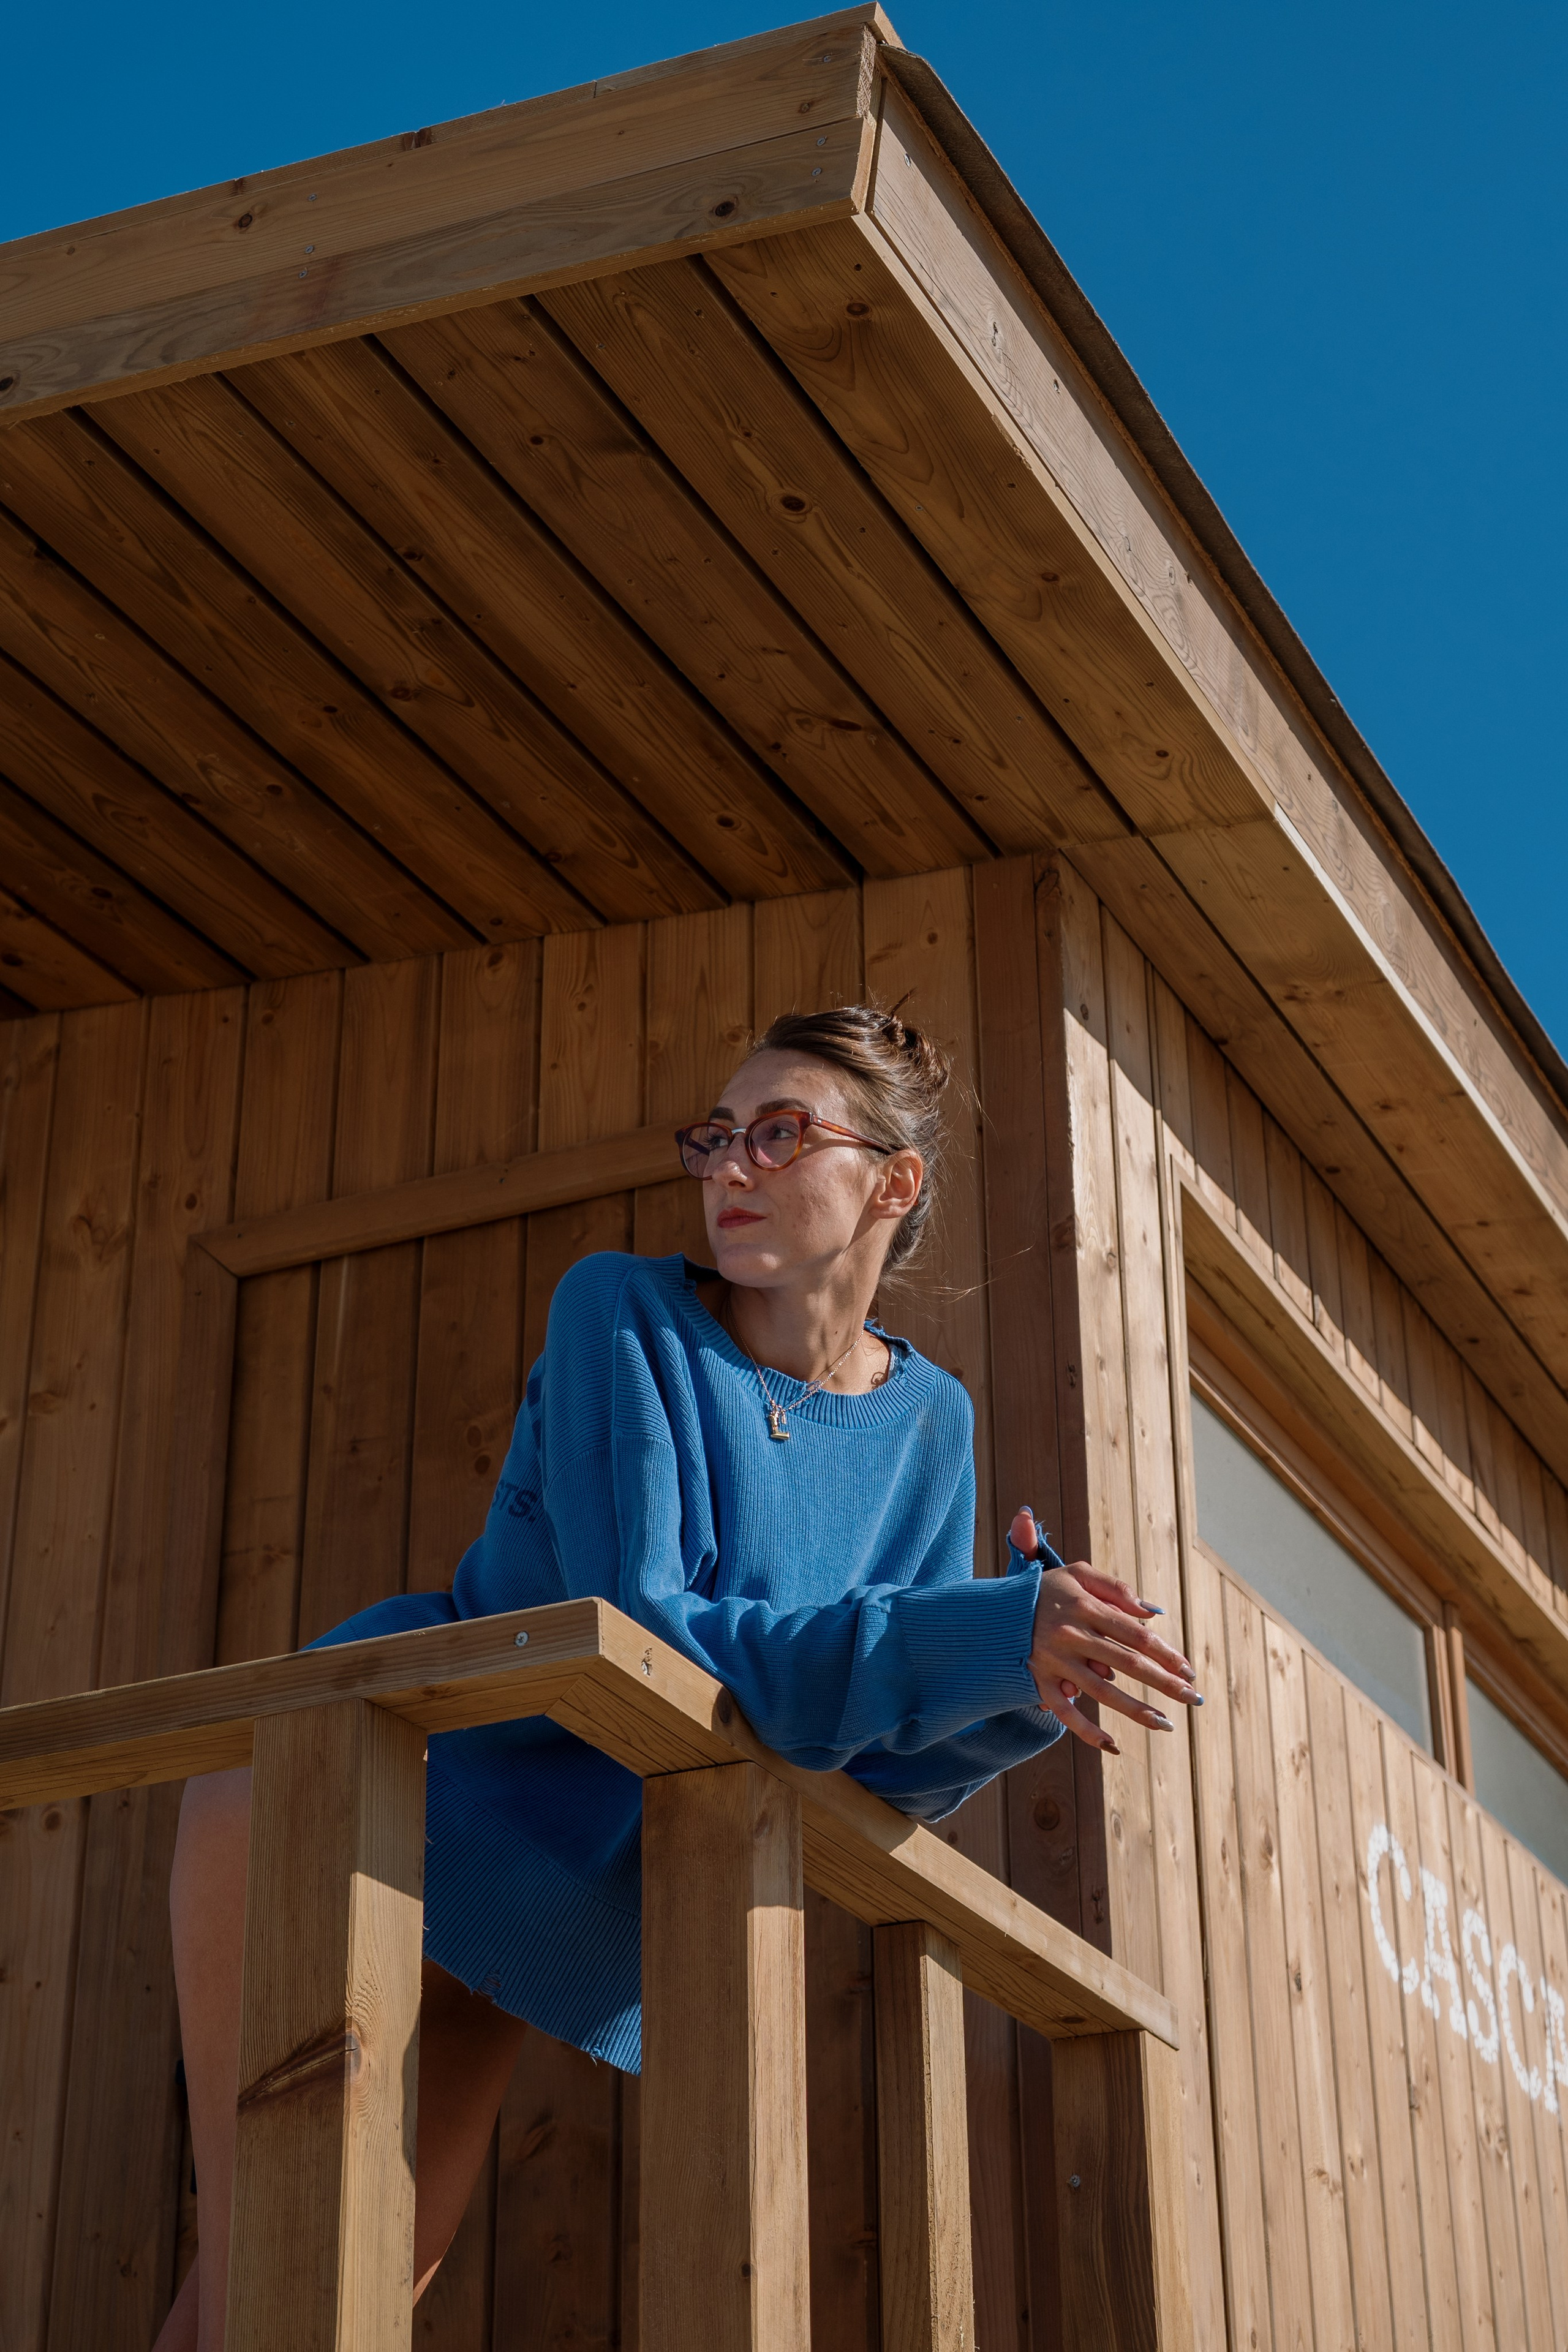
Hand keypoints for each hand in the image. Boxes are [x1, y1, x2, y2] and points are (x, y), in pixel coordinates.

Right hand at [1011, 1509, 1201, 1754]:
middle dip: (1164, 1682)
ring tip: (1166, 1724)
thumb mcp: (1076, 1574)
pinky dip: (1087, 1730)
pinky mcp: (1039, 1682)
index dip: (1165, 1652)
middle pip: (1127, 1663)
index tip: (1188, 1669)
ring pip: (1102, 1691)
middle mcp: (1071, 1635)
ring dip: (1136, 1710)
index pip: (1135, 1633)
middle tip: (1192, 1697)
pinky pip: (1065, 1712)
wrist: (990, 1610)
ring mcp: (1054, 1662)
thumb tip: (1151, 1613)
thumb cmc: (1043, 1591)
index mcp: (1084, 1607)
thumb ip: (1114, 1587)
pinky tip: (1112, 1745)